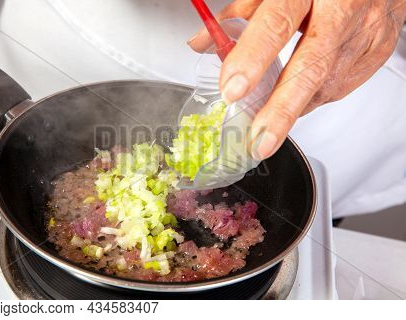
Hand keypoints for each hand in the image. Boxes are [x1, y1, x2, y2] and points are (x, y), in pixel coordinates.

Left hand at [188, 0, 405, 159]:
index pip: (276, 24)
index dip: (253, 59)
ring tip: (268, 124)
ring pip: (325, 85)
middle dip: (280, 110)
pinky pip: (339, 87)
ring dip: (293, 109)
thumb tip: (203, 42)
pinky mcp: (376, 53)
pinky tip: (298, 97)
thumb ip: (240, 14)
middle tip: (258, 139)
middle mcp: (341, 12)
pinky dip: (313, 98)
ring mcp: (364, 34)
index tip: (233, 90)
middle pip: (310, 69)